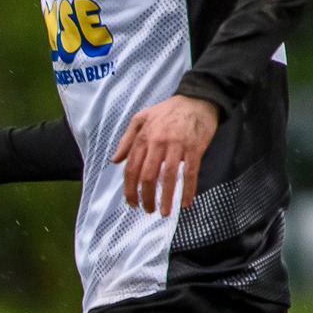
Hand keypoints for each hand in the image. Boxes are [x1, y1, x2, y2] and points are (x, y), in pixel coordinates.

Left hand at [112, 94, 219, 215]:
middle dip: (146, 197)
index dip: (129, 189)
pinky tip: (185, 203)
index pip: (131, 169)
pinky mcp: (195, 148)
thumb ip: (126, 140)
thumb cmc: (168, 110)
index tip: (131, 203)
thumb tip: (115, 161)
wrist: (197, 99)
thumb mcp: (140, 118)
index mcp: (143, 138)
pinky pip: (191, 172)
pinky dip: (188, 190)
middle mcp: (158, 143)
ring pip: (168, 177)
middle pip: (147, 176)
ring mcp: (177, 146)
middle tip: (147, 210)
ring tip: (164, 212)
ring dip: (166, 198)